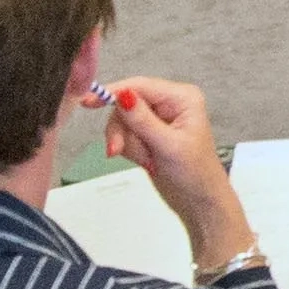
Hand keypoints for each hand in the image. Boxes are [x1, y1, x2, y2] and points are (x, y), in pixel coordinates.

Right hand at [101, 73, 253, 266]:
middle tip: (118, 151)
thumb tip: (122, 95)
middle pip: (126, 104)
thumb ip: (142, 120)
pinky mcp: (149, 135)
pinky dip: (130, 150)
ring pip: (123, 122)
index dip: (113, 92)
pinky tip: (147, 161)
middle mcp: (170, 103)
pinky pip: (126, 135)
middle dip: (124, 131)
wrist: (200, 203)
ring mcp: (158, 119)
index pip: (139, 85)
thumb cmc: (195, 174)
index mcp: (182, 98)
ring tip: (148, 161)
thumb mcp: (168, 146)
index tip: (88, 101)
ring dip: (129, 144)